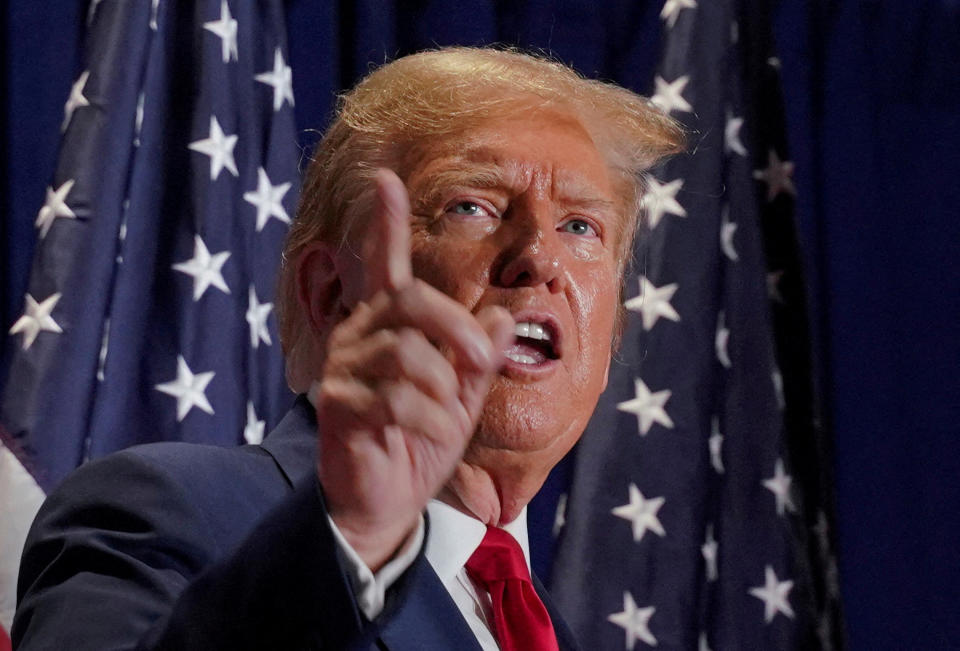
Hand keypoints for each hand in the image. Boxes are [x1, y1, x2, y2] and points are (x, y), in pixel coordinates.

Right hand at [314, 169, 514, 570]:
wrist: (387, 500)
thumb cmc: (421, 440)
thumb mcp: (464, 396)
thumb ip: (480, 358)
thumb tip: (504, 316)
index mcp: (391, 325)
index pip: (388, 265)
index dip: (387, 223)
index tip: (387, 178)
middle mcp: (362, 335)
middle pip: (410, 299)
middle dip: (456, 328)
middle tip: (481, 361)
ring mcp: (345, 367)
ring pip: (407, 351)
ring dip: (443, 389)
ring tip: (447, 419)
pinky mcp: (337, 403)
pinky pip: (394, 397)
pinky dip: (426, 418)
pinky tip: (424, 435)